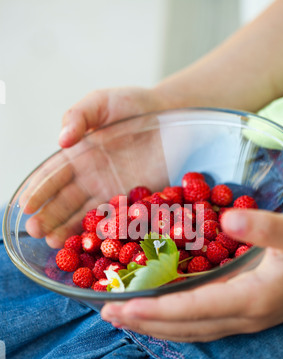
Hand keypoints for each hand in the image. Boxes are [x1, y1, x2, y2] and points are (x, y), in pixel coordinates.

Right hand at [19, 87, 168, 246]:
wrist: (170, 113)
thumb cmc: (132, 104)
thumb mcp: (100, 102)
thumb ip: (79, 116)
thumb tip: (61, 141)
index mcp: (78, 156)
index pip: (53, 177)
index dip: (39, 191)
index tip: (26, 206)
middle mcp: (91, 178)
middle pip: (65, 201)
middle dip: (49, 217)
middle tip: (35, 232)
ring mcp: (113, 191)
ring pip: (87, 215)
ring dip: (70, 230)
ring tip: (54, 243)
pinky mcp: (135, 200)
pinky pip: (118, 219)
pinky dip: (105, 232)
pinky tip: (91, 244)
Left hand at [101, 209, 282, 341]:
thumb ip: (264, 228)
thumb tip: (226, 220)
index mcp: (251, 299)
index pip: (192, 309)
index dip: (156, 309)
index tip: (122, 306)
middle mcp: (243, 317)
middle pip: (184, 327)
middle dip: (144, 323)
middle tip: (106, 314)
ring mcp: (243, 320)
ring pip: (190, 330)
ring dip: (154, 326)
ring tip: (122, 318)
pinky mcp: (244, 314)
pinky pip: (200, 324)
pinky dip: (173, 321)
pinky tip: (158, 312)